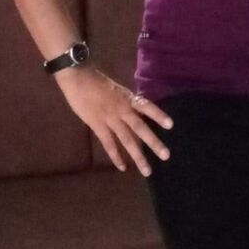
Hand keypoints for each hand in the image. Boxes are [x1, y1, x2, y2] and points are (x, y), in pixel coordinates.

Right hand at [54, 65, 172, 176]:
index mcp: (127, 98)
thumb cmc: (95, 81)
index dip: (158, 115)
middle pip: (140, 127)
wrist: (78, 78)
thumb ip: (124, 102)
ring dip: (138, 156)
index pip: (147, 106)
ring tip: (147, 170)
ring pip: (127, 140)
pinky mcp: (98, 125)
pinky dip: (116, 156)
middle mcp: (122, 109)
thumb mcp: (116, 89)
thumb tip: (134, 113)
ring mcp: (110, 118)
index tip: (171, 125)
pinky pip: (109, 144)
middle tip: (166, 156)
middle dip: (153, 142)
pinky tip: (123, 167)